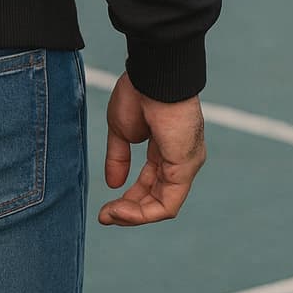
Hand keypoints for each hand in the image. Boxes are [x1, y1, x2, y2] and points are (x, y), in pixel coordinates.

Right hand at [98, 69, 205, 225]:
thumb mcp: (122, 130)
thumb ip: (119, 157)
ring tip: (110, 215)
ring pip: (162, 204)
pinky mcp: (185, 169)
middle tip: (106, 215)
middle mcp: (180, 159)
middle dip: (130, 209)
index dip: (128, 195)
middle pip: (156, 195)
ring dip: (133, 215)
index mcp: (166, 147)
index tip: (106, 205)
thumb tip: (113, 184)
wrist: (153, 76)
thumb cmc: (140, 92)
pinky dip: (142, 212)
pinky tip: (121, 210)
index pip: (150, 180)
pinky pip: (166, 204)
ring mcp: (186, 165)